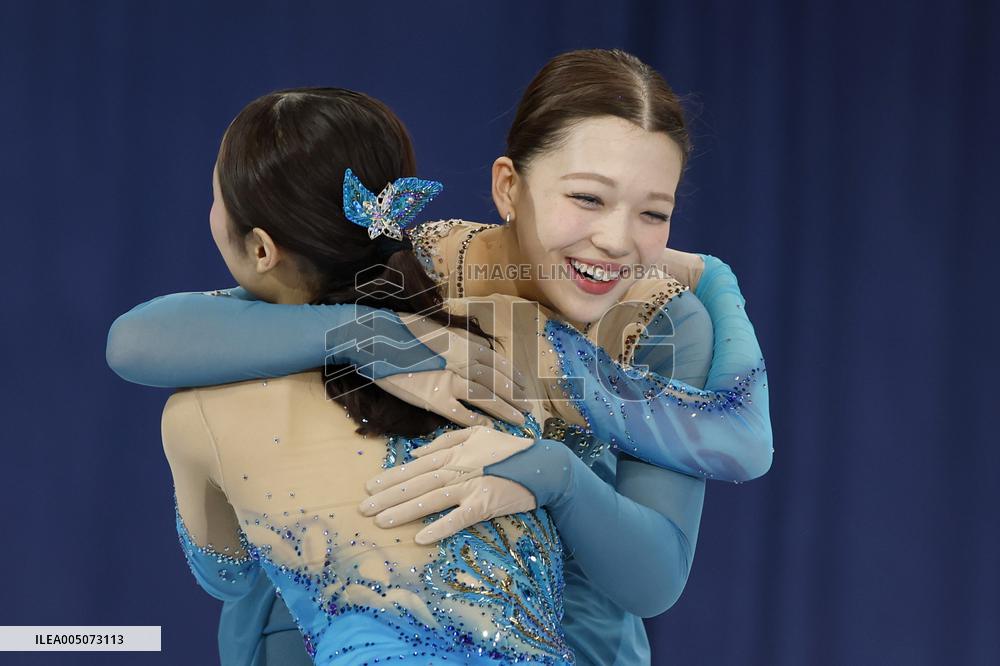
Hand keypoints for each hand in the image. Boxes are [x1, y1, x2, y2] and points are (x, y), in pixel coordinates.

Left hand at [358, 426, 536, 543]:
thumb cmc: (510, 450)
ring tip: (381, 522)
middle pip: (416, 483)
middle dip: (388, 496)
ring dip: (404, 511)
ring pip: (431, 499)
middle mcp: (458, 469)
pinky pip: (458, 518)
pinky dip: (440, 527)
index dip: (391, 477)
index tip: (369, 486)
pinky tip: (421, 537)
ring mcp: (471, 486)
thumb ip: (446, 442)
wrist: (544, 465)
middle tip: (362, 509)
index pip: (416, 466)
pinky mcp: (485, 504)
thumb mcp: (477, 434)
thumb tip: (416, 453)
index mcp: (454, 453)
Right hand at [397, 313, 527, 423]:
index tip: (524, 387)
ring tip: (519, 420)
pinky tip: (489, 427)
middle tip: (529, 409)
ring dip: (505, 409)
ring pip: (486, 397)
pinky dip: (477, 420)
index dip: (513, 377)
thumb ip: (460, 343)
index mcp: (464, 343)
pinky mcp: (433, 397)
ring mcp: (449, 379)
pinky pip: (461, 413)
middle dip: (515, 396)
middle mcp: (462, 360)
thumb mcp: (439, 330)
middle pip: (497, 381)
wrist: (375, 338)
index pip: (498, 362)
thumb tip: (477, 352)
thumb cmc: (404, 332)